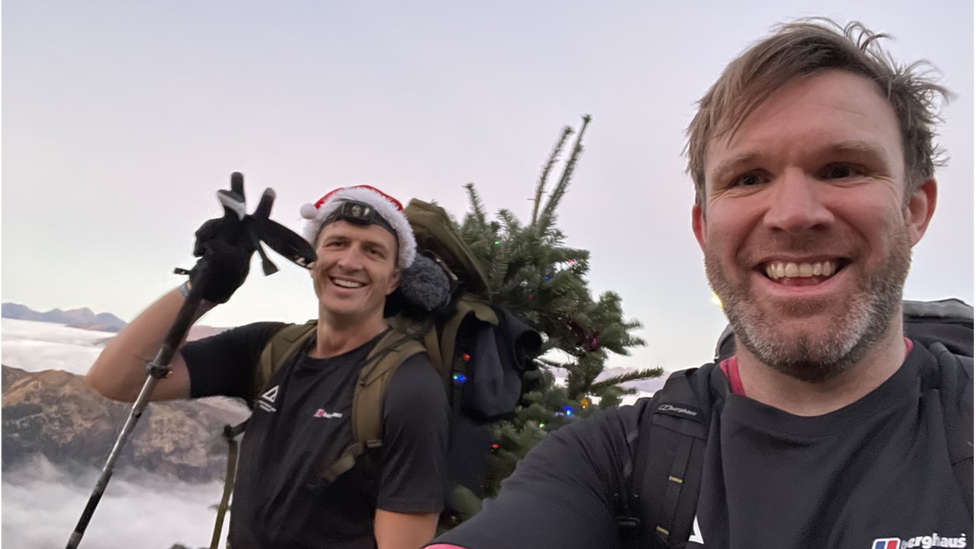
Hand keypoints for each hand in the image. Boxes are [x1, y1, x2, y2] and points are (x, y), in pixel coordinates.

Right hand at [187, 174, 256, 302]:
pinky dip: (201, 242)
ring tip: (204, 249)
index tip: (269, 190)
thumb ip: (230, 260)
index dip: (264, 205)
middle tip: (237, 174)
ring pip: (215, 221)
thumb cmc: (230, 277)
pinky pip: (203, 234)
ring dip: (208, 230)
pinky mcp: (208, 236)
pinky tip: (200, 254)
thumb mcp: (236, 272)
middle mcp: (238, 229)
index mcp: (252, 238)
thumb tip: (217, 249)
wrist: (213, 284)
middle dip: (236, 190)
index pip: (261, 220)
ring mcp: (221, 231)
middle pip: (237, 206)